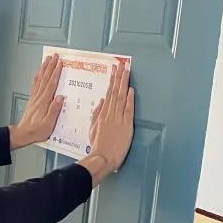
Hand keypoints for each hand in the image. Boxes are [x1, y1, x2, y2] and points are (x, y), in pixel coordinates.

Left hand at [9, 54, 64, 149]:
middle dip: (50, 66)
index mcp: (44, 102)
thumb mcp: (49, 124)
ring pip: (40, 79)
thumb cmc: (37, 130)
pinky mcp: (32, 99)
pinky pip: (35, 84)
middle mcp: (39, 97)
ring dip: (44, 68)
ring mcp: (35, 97)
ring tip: (47, 59)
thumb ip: (54, 110)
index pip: (51, 84)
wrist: (23, 134)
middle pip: (46, 78)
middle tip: (55, 56)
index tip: (60, 63)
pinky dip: (37, 76)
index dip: (56, 73)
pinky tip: (38, 72)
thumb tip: (60, 97)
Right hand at [81, 62, 133, 184]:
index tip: (114, 71)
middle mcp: (109, 114)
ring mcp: (118, 119)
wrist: (103, 157)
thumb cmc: (97, 146)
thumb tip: (101, 102)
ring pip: (120, 97)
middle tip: (121, 65)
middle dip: (118, 77)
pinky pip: (127, 110)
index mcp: (102, 114)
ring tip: (126, 72)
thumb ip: (96, 115)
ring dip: (123, 83)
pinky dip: (129, 99)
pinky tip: (130, 89)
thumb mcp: (92, 129)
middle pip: (114, 92)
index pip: (108, 94)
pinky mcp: (126, 125)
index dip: (112, 82)